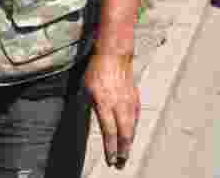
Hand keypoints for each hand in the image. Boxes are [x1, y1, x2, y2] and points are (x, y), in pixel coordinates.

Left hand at [84, 52, 139, 169]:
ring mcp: (128, 102)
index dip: (110, 148)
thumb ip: (86, 106)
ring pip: (132, 128)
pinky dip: (133, 129)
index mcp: (104, 103)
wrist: (114, 55)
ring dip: (129, 143)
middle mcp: (118, 105)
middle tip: (120, 164)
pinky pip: (135, 118)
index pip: (109, 132)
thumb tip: (83, 120)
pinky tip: (131, 135)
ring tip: (126, 154)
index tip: (110, 160)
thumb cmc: (96, 71)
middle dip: (123, 152)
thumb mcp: (85, 88)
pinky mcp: (135, 98)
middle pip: (124, 134)